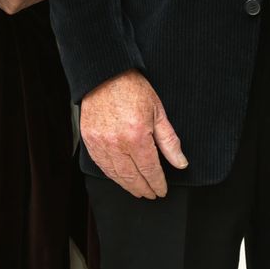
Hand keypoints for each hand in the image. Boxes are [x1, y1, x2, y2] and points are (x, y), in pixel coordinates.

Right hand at [80, 70, 187, 198]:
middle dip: (144, 188)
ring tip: (137, 189)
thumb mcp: (158, 112)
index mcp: (137, 136)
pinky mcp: (89, 140)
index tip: (161, 189)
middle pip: (132, 177)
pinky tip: (119, 177)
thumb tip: (180, 162)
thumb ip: (169, 141)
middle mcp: (117, 143)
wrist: (105, 74)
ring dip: (128, 185)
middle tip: (151, 194)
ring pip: (116, 174)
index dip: (157, 183)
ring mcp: (101, 143)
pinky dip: (111, 175)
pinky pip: (101, 165)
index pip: (150, 170)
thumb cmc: (132, 88)